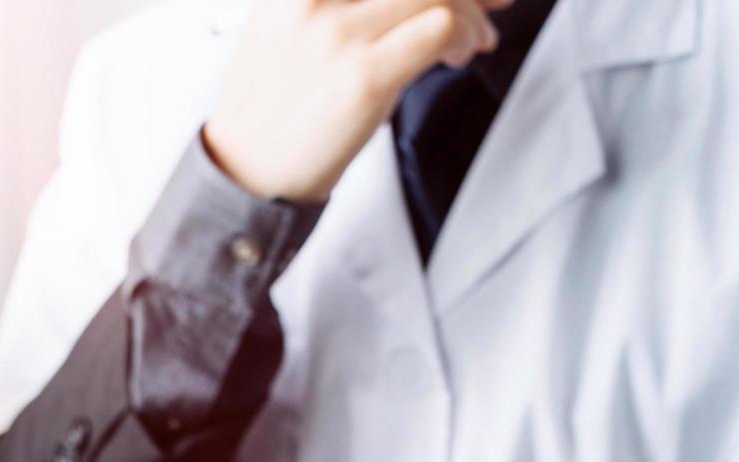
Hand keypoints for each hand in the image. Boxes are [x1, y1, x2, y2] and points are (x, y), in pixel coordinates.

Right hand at [203, 0, 509, 201]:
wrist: (249, 168)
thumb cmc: (277, 102)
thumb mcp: (289, 23)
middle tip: (490, 6)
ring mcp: (335, 35)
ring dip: (471, 16)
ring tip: (469, 43)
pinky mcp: (363, 75)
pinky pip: (439, 29)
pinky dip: (461, 38)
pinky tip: (454, 58)